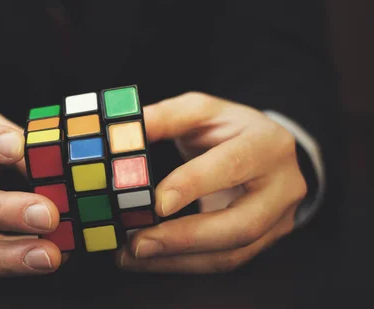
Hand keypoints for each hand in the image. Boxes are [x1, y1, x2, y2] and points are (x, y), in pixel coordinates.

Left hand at [117, 92, 306, 272]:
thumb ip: (165, 118)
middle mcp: (283, 186)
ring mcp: (279, 220)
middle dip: (185, 238)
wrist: (265, 151)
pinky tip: (150, 261)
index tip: (157, 202)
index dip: (194, 185)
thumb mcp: (201, 111)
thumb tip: (121, 133)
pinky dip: (183, 264)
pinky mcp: (265, 243)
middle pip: (241, 224)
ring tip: (132, 255)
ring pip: (232, 254)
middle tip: (138, 243)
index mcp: (268, 144)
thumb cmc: (229, 129)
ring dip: (177, 259)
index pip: (232, 165)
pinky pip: (224, 262)